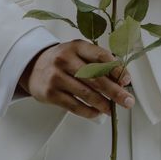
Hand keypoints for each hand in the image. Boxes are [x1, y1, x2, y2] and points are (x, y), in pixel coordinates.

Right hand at [19, 40, 134, 119]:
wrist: (33, 66)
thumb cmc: (63, 60)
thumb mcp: (79, 53)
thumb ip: (98, 63)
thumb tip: (121, 80)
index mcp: (77, 46)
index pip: (101, 56)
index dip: (116, 69)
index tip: (126, 80)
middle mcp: (66, 59)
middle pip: (95, 78)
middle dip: (115, 91)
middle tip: (127, 100)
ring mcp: (56, 76)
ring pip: (86, 94)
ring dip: (103, 104)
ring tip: (112, 109)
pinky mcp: (50, 93)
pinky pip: (74, 106)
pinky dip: (88, 111)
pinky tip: (97, 112)